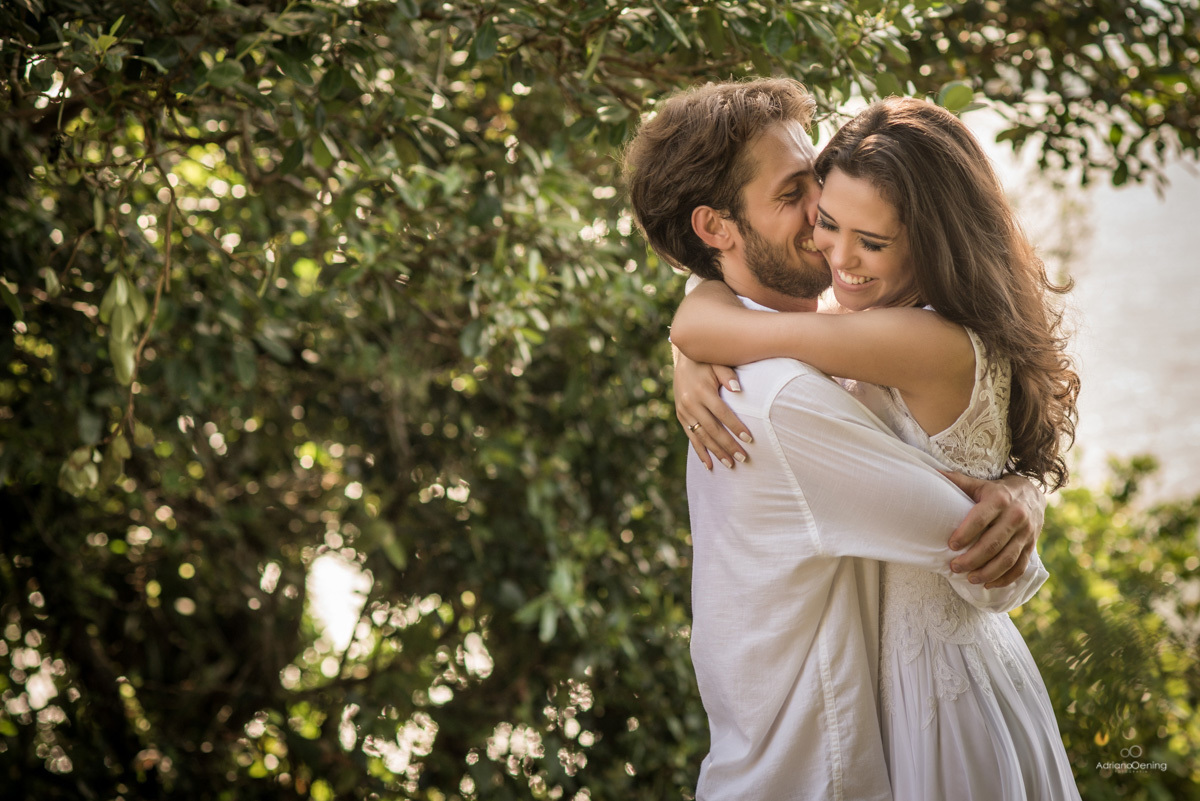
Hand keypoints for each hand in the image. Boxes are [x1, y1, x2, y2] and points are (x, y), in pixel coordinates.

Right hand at [673, 349, 751, 469]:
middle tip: (743, 458)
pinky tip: (709, 465)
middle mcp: (690, 403)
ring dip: (716, 452)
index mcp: (702, 391)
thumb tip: (739, 390)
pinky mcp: (681, 417)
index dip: (735, 426)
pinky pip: (691, 438)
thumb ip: (728, 375)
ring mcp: (684, 412)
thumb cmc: (707, 360)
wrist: (683, 358)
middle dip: (728, 445)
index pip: (722, 413)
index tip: (749, 439)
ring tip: (730, 464)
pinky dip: (700, 452)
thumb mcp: (717, 362)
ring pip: (702, 437)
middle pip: (712, 429)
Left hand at [942, 472, 1044, 588]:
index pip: (981, 519)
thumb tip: (932, 474)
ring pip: (1007, 558)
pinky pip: (1020, 567)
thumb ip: (957, 481)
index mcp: (999, 499)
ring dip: (988, 572)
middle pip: (993, 543)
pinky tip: (989, 584)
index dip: (966, 534)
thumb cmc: (996, 491)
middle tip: (954, 567)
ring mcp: (1026, 533)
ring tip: (970, 579)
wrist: (1032, 493)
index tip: (951, 545)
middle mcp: (1016, 516)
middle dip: (972, 559)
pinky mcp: (1031, 545)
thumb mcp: (979, 484)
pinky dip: (1005, 579)